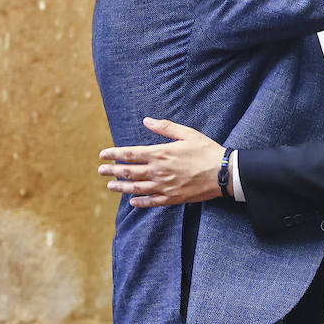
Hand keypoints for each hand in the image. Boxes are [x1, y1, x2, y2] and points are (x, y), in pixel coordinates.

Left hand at [97, 117, 228, 207]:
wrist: (224, 172)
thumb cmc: (207, 150)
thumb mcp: (187, 133)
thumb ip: (165, 128)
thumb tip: (147, 121)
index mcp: (161, 153)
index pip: (130, 154)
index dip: (115, 154)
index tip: (103, 154)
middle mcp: (159, 171)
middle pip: (129, 172)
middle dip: (112, 171)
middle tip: (100, 171)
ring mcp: (164, 186)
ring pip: (136, 188)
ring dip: (121, 187)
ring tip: (110, 186)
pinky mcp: (172, 198)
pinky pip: (152, 202)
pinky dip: (140, 202)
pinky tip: (132, 202)